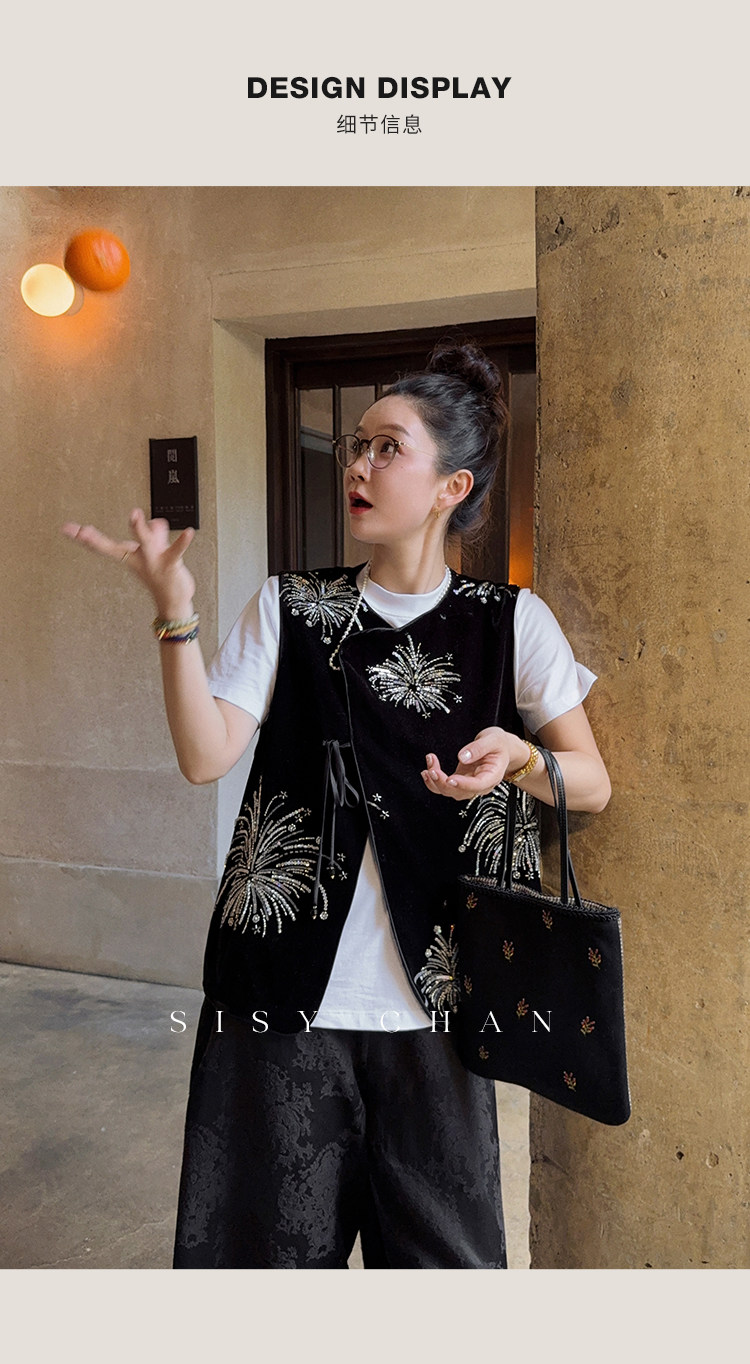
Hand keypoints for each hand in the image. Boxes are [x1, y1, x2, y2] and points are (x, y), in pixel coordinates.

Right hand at [61, 508, 196, 615]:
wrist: (174, 603)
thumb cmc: (162, 577)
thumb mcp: (154, 553)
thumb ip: (154, 535)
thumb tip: (155, 521)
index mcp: (130, 556)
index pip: (104, 546)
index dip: (86, 538)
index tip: (68, 529)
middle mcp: (139, 559)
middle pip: (119, 545)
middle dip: (103, 536)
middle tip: (89, 526)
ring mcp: (153, 562)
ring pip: (145, 543)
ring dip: (140, 530)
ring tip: (135, 515)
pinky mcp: (170, 564)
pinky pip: (176, 551)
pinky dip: (182, 542)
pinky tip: (189, 533)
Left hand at [421, 727, 521, 801]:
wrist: (502, 748)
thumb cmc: (500, 744)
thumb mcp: (493, 740)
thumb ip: (479, 748)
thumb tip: (462, 757)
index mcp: (492, 776)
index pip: (477, 785)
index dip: (463, 784)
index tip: (450, 778)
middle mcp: (480, 784)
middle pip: (460, 793)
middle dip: (443, 783)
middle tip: (432, 768)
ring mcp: (469, 784)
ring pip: (450, 792)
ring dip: (436, 782)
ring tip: (429, 764)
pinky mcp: (460, 780)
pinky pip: (445, 787)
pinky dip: (433, 782)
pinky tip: (426, 772)